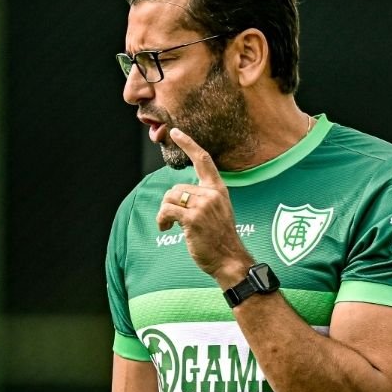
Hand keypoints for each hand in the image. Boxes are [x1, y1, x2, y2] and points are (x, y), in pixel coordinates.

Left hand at [155, 128, 253, 286]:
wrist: (229, 260)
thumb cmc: (219, 239)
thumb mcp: (216, 211)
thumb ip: (201, 198)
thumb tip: (176, 195)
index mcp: (218, 190)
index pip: (203, 160)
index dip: (188, 144)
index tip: (176, 132)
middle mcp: (211, 194)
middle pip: (176, 187)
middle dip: (169, 203)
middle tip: (171, 220)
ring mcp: (203, 206)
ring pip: (170, 198)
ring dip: (164, 213)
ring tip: (169, 226)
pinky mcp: (193, 218)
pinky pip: (167, 210)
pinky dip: (162, 220)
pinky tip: (166, 229)